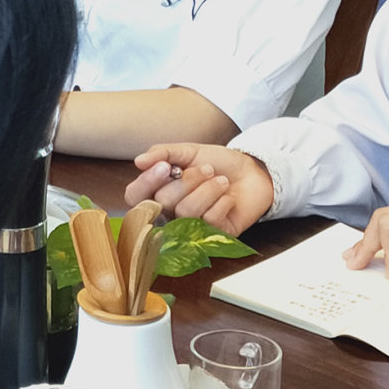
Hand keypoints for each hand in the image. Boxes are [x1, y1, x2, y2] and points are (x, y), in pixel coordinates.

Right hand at [126, 144, 275, 237]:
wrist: (253, 172)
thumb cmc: (218, 163)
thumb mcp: (189, 152)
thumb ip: (163, 153)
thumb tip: (139, 161)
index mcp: (158, 191)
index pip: (135, 196)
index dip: (147, 183)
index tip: (165, 167)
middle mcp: (169, 212)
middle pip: (162, 203)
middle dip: (188, 181)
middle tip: (208, 169)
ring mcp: (190, 227)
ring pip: (186, 211)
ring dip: (208, 190)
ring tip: (221, 181)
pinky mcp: (212, 236)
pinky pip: (209, 220)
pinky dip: (222, 202)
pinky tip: (228, 198)